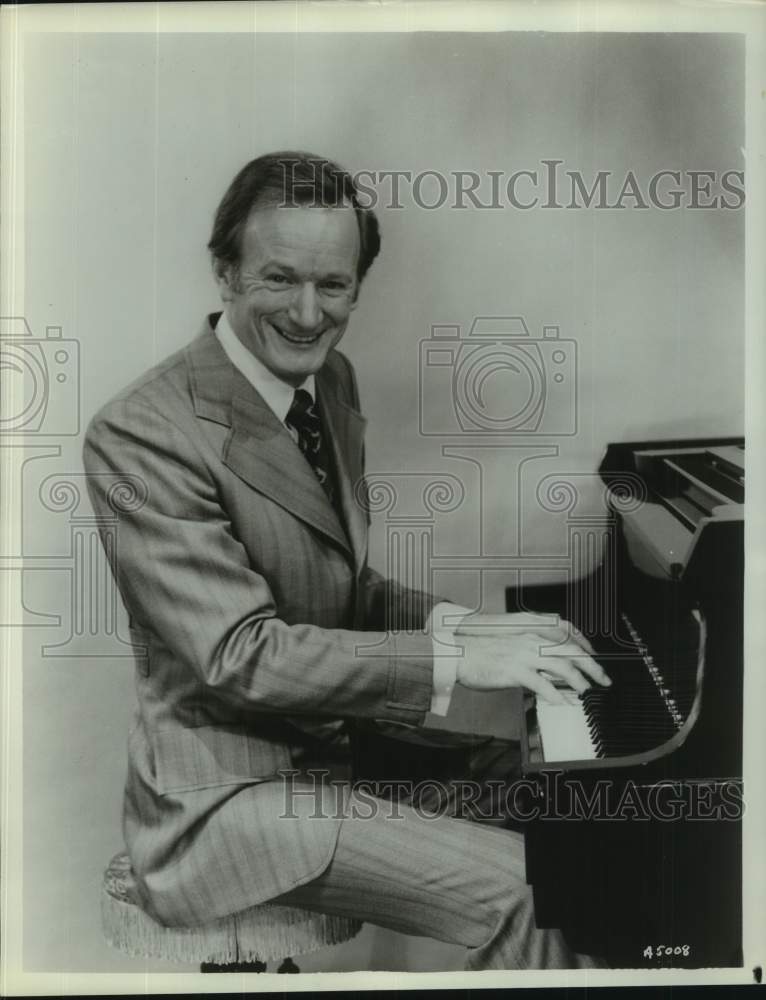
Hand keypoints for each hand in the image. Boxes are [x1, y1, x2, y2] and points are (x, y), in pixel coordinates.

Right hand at [453, 612, 610, 704]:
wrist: (458, 654)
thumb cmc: (481, 654)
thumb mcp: (511, 649)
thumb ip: (531, 657)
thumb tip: (549, 672)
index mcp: (531, 636)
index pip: (566, 641)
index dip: (585, 653)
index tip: (595, 665)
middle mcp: (530, 642)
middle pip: (571, 652)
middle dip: (592, 666)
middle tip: (604, 680)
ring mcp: (523, 656)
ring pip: (560, 666)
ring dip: (578, 681)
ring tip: (586, 692)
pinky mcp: (514, 671)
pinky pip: (541, 684)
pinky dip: (555, 695)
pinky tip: (562, 703)